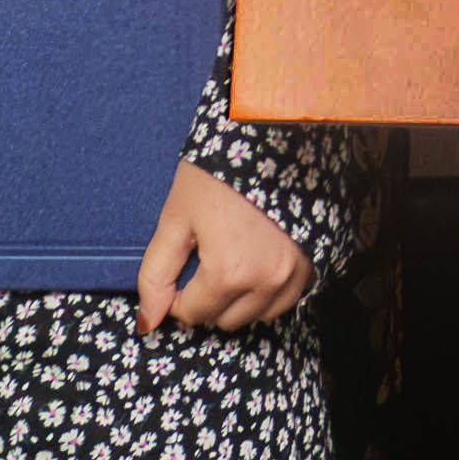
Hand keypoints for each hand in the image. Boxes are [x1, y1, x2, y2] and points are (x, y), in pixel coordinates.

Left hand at [137, 162, 313, 335]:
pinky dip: (266, 294)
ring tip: (230, 260)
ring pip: (256, 316)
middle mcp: (266, 283)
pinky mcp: (310, 266)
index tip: (182, 265)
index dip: (177, 294)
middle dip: (206, 299)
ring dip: (238, 301)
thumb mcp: (175, 218)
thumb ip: (156, 274)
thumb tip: (147, 322)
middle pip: (223, 320)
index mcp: (228, 273)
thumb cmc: (216, 173)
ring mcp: (293, 276)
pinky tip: (255, 264)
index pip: (191, 313)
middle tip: (204, 258)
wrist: (267, 138)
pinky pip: (285, 303)